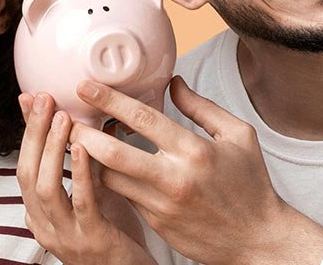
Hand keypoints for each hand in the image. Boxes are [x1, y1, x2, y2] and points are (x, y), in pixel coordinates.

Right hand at [17, 92, 155, 264]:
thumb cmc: (112, 236)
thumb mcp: (88, 196)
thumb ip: (76, 166)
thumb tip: (70, 125)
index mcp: (39, 215)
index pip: (22, 167)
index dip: (26, 132)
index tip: (32, 98)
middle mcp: (45, 226)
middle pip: (26, 174)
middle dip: (33, 134)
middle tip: (44, 100)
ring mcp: (66, 236)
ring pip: (46, 189)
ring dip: (52, 149)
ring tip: (62, 118)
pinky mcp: (92, 240)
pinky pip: (81, 203)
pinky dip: (79, 173)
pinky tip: (83, 148)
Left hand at [69, 76, 322, 264]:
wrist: (257, 240)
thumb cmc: (250, 185)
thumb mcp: (238, 136)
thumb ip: (202, 108)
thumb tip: (173, 82)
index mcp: (194, 149)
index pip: (142, 117)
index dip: (109, 99)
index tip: (86, 86)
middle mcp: (174, 177)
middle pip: (112, 152)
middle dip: (82, 133)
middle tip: (65, 118)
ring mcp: (161, 203)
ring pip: (110, 178)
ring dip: (89, 158)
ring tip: (76, 139)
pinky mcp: (155, 223)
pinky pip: (122, 196)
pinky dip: (108, 179)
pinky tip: (98, 166)